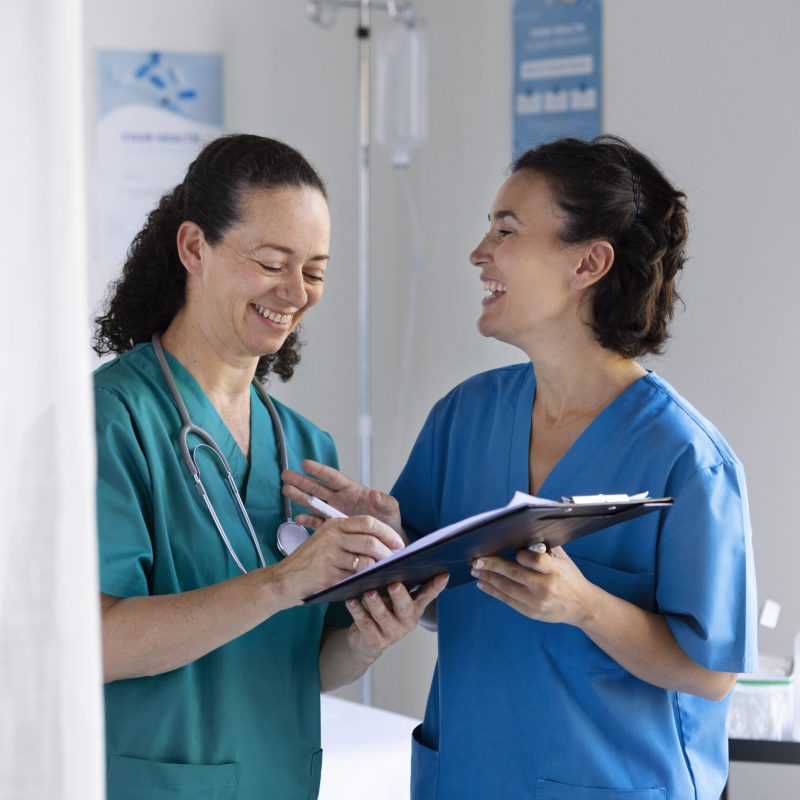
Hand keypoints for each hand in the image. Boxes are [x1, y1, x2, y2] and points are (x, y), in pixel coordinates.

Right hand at [271, 515, 403, 606]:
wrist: (283, 580)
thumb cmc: (309, 562)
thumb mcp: (326, 541)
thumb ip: (349, 538)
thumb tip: (381, 544)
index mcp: (334, 524)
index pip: (367, 522)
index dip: (386, 532)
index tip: (398, 543)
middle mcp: (332, 536)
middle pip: (370, 541)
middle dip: (387, 552)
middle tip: (396, 561)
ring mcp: (329, 555)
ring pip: (365, 561)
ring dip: (379, 569)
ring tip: (385, 573)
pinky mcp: (328, 574)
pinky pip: (355, 578)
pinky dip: (365, 581)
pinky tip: (370, 583)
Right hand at [281, 460, 402, 535]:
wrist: (387, 544)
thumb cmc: (389, 523)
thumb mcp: (391, 510)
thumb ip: (384, 501)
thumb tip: (375, 494)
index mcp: (352, 491)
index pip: (333, 478)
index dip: (320, 471)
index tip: (306, 464)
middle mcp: (341, 500)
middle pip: (318, 488)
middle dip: (302, 481)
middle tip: (286, 475)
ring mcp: (335, 513)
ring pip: (314, 502)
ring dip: (300, 496)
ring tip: (286, 490)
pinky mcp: (333, 527)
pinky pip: (317, 522)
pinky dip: (308, 520)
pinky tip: (298, 518)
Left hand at [345, 574, 448, 661]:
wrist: (364, 639)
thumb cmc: (382, 609)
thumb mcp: (392, 597)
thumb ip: (397, 582)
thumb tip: (392, 559)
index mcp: (414, 607)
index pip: (427, 595)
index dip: (436, 586)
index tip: (443, 574)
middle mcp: (407, 621)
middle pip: (405, 607)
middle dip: (400, 595)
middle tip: (394, 584)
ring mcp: (393, 633)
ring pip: (384, 617)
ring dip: (376, 603)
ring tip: (368, 592)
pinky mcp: (377, 641)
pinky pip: (366, 625)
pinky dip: (358, 612)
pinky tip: (350, 601)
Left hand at [470, 546, 591, 624]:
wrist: (582, 606)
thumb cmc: (570, 578)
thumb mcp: (563, 560)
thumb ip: (546, 548)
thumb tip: (524, 533)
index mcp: (556, 571)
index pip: (534, 560)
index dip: (520, 554)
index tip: (508, 549)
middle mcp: (545, 587)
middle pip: (515, 574)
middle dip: (493, 565)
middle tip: (477, 559)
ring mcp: (537, 602)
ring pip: (507, 588)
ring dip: (488, 578)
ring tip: (476, 570)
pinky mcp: (530, 612)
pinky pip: (507, 600)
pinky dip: (493, 591)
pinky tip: (483, 583)